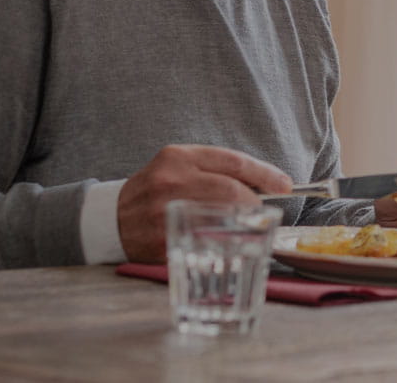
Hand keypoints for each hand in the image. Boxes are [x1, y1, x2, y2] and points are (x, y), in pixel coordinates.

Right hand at [116, 144, 292, 262]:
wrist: (111, 218)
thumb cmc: (155, 190)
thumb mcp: (178, 167)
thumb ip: (214, 170)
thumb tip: (263, 183)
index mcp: (178, 157)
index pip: (234, 161)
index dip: (265, 174)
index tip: (285, 184)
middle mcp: (171, 180)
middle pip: (231, 189)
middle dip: (256, 201)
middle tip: (263, 209)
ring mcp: (166, 210)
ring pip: (223, 215)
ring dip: (244, 221)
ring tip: (248, 222)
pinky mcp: (163, 238)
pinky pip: (206, 239)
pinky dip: (225, 239)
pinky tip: (230, 239)